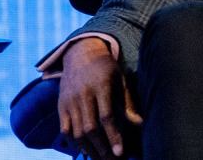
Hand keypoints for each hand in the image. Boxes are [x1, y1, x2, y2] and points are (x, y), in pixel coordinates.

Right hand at [59, 38, 142, 158]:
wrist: (80, 54)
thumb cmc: (107, 68)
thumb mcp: (121, 79)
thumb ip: (128, 102)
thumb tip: (141, 124)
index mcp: (101, 86)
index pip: (107, 117)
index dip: (114, 136)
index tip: (121, 153)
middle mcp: (83, 94)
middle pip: (90, 128)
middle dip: (102, 148)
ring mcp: (69, 101)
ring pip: (77, 132)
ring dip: (89, 149)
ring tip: (102, 159)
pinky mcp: (61, 106)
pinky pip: (65, 129)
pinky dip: (75, 143)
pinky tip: (86, 150)